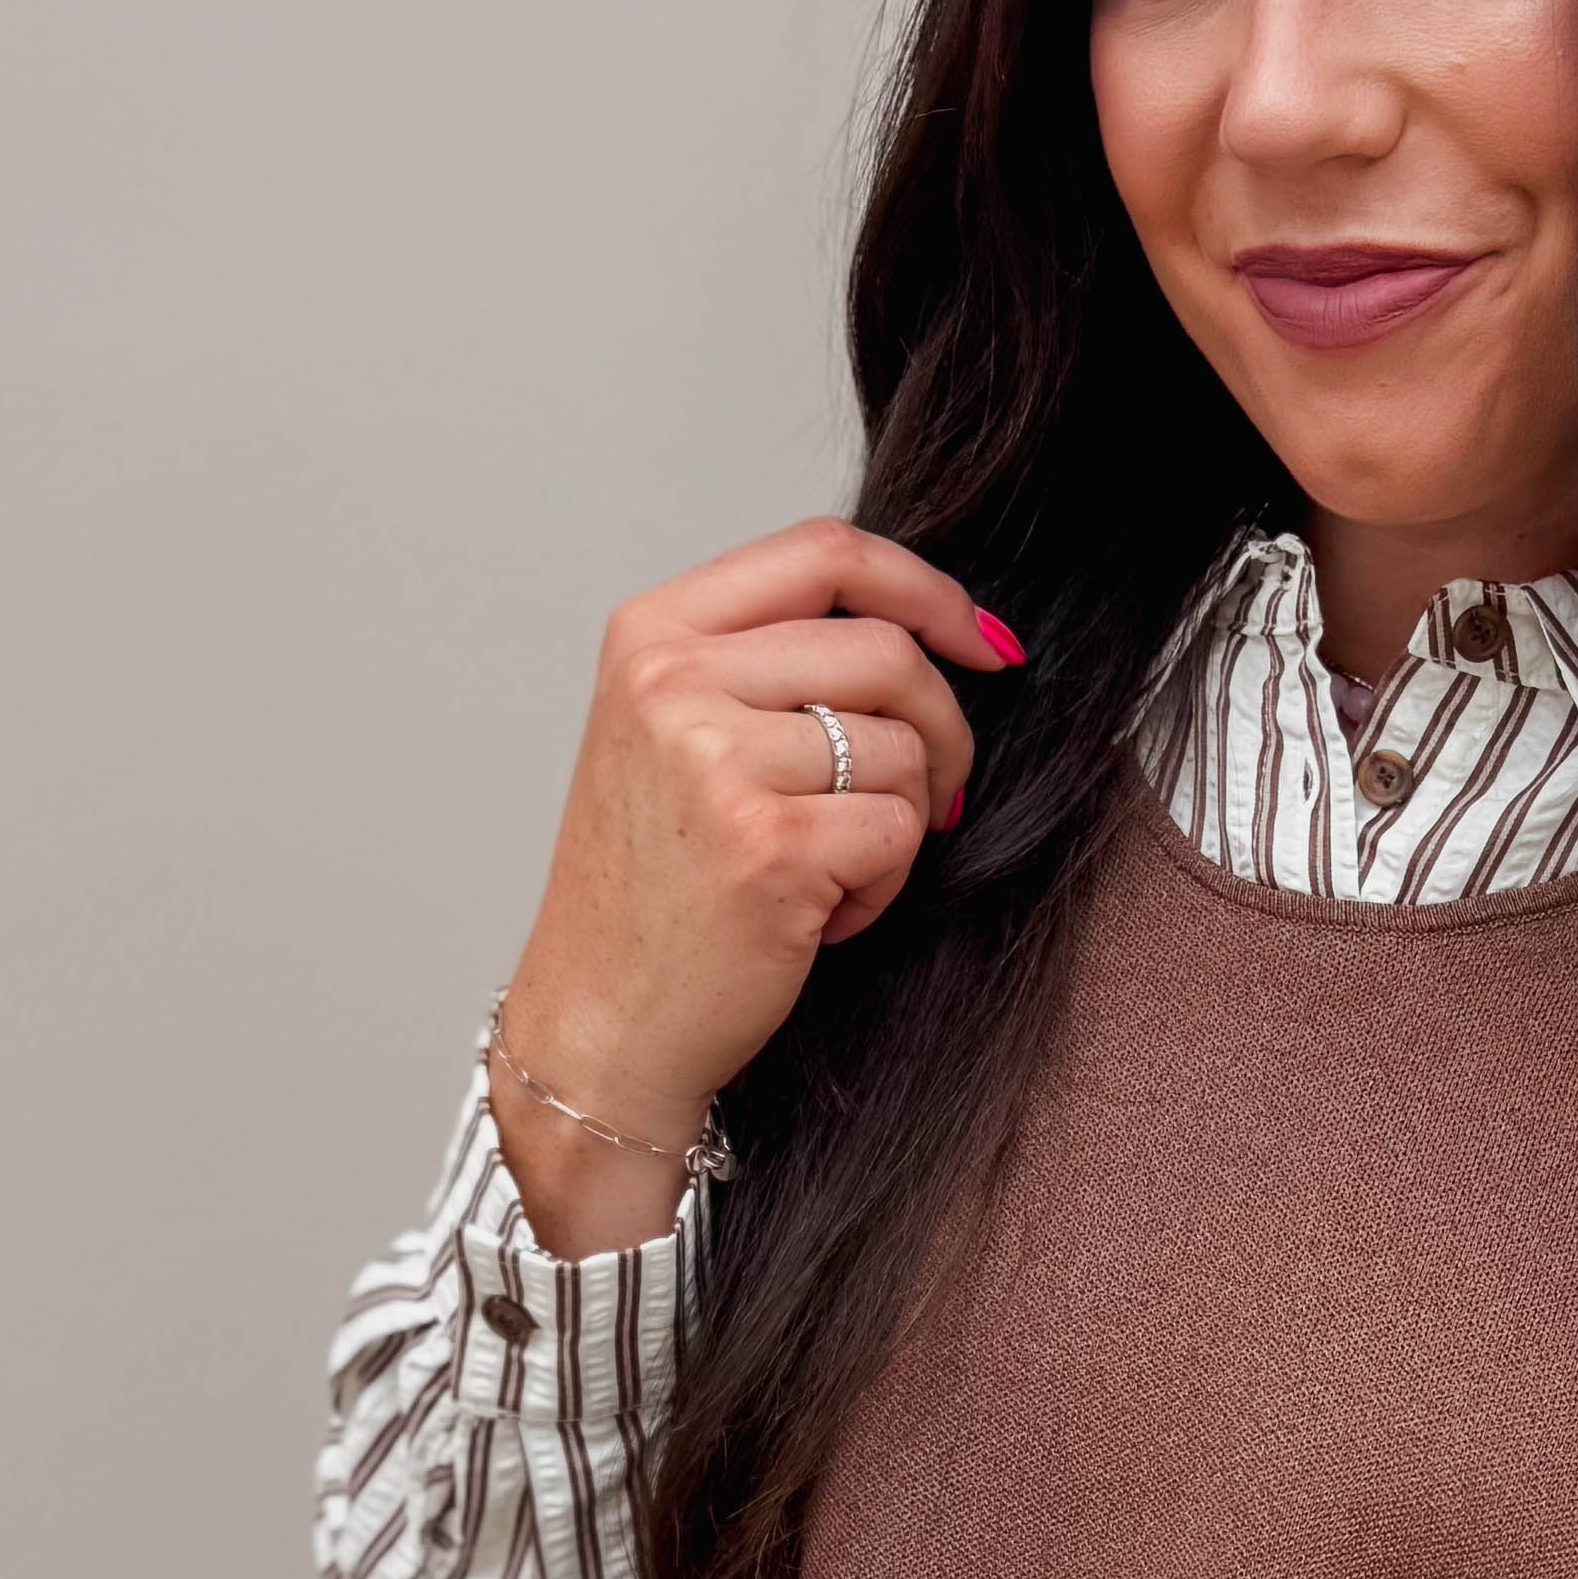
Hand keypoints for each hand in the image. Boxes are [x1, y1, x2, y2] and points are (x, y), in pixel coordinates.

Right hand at [486, 521, 1017, 1248]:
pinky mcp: (770, 844)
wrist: (598, 1026)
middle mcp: (674, 681)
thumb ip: (767, 664)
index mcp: (652, 635)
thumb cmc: (652, 890)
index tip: (978, 640)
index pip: (825, 552)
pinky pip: (900, 831)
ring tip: (836, 870)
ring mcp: (717, 760)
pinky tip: (823, 915)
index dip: (926, 588)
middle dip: (943, 726)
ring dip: (902, 820)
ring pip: (903, 746)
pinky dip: (885, 883)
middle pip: (885, 649)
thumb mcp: (673, 735)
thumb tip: (922, 630)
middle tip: (933, 793)